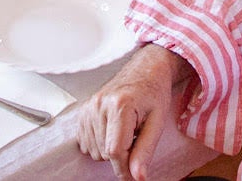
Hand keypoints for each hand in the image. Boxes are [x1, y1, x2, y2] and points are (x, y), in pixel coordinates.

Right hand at [77, 44, 184, 180]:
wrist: (145, 71)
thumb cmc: (153, 93)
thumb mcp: (157, 122)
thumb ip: (145, 151)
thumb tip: (138, 177)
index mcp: (120, 105)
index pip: (115, 151)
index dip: (124, 169)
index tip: (134, 176)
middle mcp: (100, 105)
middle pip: (104, 153)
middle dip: (122, 155)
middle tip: (135, 137)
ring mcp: (89, 107)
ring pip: (94, 150)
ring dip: (110, 149)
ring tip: (125, 131)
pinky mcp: (83, 111)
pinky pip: (86, 142)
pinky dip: (99, 143)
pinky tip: (112, 130)